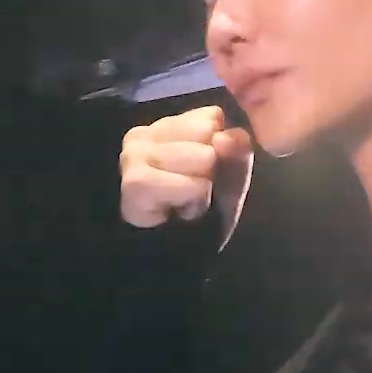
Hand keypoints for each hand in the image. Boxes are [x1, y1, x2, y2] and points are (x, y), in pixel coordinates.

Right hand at [118, 106, 254, 240]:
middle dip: (208, 167)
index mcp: (165, 126)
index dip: (218, 147)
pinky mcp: (135, 181)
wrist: (174, 256)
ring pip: (203, 158)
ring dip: (202, 188)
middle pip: (208, 133)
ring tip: (183, 201)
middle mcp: (143, 133)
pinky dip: (193, 202)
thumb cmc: (201, 211)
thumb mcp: (229, 176)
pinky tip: (174, 210)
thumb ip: (237, 151)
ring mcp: (134, 154)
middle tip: (190, 191)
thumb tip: (228, 136)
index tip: (202, 172)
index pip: (210, 116)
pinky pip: (192, 186)